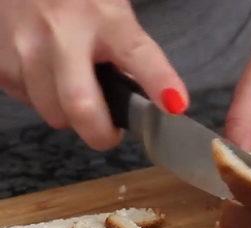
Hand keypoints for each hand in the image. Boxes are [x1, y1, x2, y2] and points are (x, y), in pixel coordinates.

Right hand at [0, 0, 187, 149]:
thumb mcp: (112, 13)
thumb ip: (129, 50)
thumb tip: (152, 98)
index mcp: (106, 19)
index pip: (139, 55)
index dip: (160, 82)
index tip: (175, 105)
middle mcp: (63, 32)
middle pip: (81, 105)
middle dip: (99, 132)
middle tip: (110, 133)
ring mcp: (26, 46)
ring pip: (52, 112)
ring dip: (68, 115)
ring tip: (75, 92)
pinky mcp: (0, 59)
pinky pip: (25, 100)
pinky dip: (40, 99)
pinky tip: (46, 76)